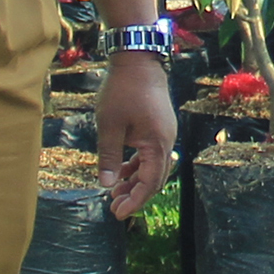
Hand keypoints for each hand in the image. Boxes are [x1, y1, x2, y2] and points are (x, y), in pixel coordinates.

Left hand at [96, 51, 177, 222]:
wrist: (138, 59)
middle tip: (113, 207)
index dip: (135, 201)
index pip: (150, 183)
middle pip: (154, 179)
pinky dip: (137, 165)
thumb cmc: (122, 90)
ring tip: (115, 192)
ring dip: (135, 181)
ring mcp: (164, 133)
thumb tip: (107, 185)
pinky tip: (122, 171)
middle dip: (135, 195)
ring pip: (152, 167)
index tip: (117, 214)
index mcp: (157, 144)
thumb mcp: (109, 126)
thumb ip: (109, 157)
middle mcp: (166, 141)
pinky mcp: (159, 126)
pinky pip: (150, 153)